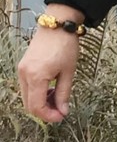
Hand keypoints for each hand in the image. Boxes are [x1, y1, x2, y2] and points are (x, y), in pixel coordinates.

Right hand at [17, 7, 82, 123]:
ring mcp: (22, 70)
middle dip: (45, 111)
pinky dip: (37, 93)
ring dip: (41, 102)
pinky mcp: (23, 66)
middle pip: (29, 105)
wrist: (57, 24)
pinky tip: (50, 88)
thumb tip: (63, 111)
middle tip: (60, 110)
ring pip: (26, 97)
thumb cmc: (65, 45)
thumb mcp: (68, 72)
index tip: (61, 116)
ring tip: (57, 97)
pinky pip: (26, 87)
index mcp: (36, 76)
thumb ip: (64, 94)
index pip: (37, 107)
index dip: (49, 116)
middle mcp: (25, 74)